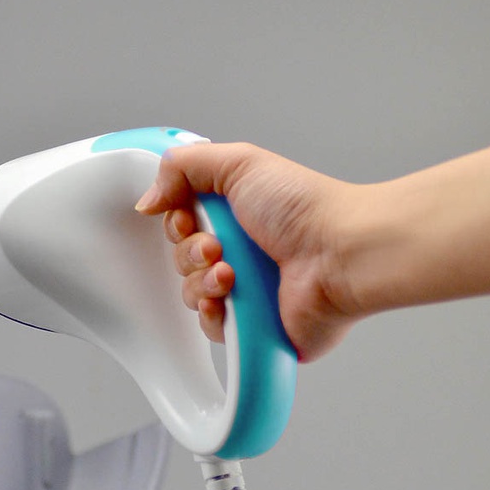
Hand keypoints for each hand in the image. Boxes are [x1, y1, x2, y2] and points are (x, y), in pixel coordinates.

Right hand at [135, 143, 365, 362]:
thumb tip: (149, 199)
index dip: (176, 221)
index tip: (186, 216)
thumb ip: (183, 167)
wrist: (340, 255)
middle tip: (216, 246)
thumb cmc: (305, 208)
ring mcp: (246, 290)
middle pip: (182, 258)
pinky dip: (212, 312)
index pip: (181, 222)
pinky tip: (230, 298)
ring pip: (191, 292)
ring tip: (230, 273)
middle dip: (189, 252)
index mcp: (236, 214)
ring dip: (201, 280)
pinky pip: (210, 327)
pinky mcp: (252, 326)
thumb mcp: (239, 163)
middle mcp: (240, 251)